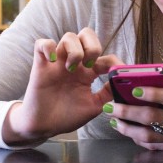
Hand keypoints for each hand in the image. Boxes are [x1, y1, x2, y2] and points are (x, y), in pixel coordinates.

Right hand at [3, 28, 116, 145]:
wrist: (44, 127)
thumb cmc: (67, 116)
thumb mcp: (93, 106)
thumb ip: (107, 93)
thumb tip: (121, 82)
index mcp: (87, 73)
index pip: (104, 55)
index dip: (111, 61)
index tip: (111, 75)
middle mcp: (74, 64)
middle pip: (86, 35)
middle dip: (92, 46)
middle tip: (90, 65)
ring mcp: (57, 63)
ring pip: (68, 36)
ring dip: (74, 50)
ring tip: (71, 68)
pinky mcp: (40, 65)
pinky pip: (42, 44)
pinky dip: (48, 47)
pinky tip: (52, 60)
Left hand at [105, 63, 162, 149]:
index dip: (150, 93)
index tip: (133, 89)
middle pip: (153, 117)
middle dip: (129, 112)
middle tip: (112, 107)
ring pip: (151, 135)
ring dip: (130, 129)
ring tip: (115, 121)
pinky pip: (158, 146)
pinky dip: (141, 141)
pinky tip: (130, 133)